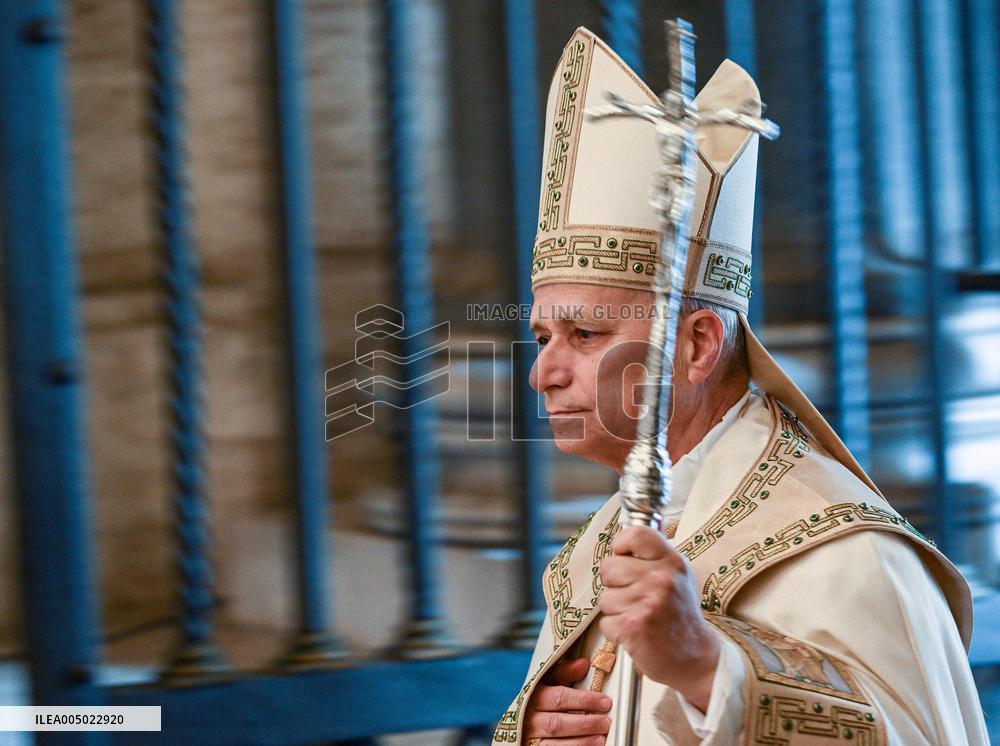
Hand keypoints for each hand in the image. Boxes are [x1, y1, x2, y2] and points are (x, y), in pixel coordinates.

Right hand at [523, 657, 611, 744]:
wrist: (521, 724)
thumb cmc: (538, 701)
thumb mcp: (547, 682)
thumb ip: (564, 673)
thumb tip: (583, 664)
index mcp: (533, 698)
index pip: (559, 698)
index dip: (583, 700)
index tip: (604, 702)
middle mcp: (530, 720)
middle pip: (557, 724)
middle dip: (584, 724)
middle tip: (605, 722)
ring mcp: (531, 739)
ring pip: (555, 743)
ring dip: (580, 742)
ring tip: (601, 738)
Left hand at [598, 525, 719, 711]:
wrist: (696, 657)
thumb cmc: (679, 614)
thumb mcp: (677, 576)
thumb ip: (652, 557)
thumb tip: (619, 542)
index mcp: (672, 561)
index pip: (635, 534)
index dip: (621, 545)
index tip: (624, 558)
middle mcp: (661, 578)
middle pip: (608, 566)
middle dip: (614, 584)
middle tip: (635, 597)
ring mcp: (648, 602)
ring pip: (604, 597)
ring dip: (616, 610)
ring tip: (639, 616)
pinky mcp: (633, 626)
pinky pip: (605, 621)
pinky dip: (615, 630)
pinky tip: (636, 632)